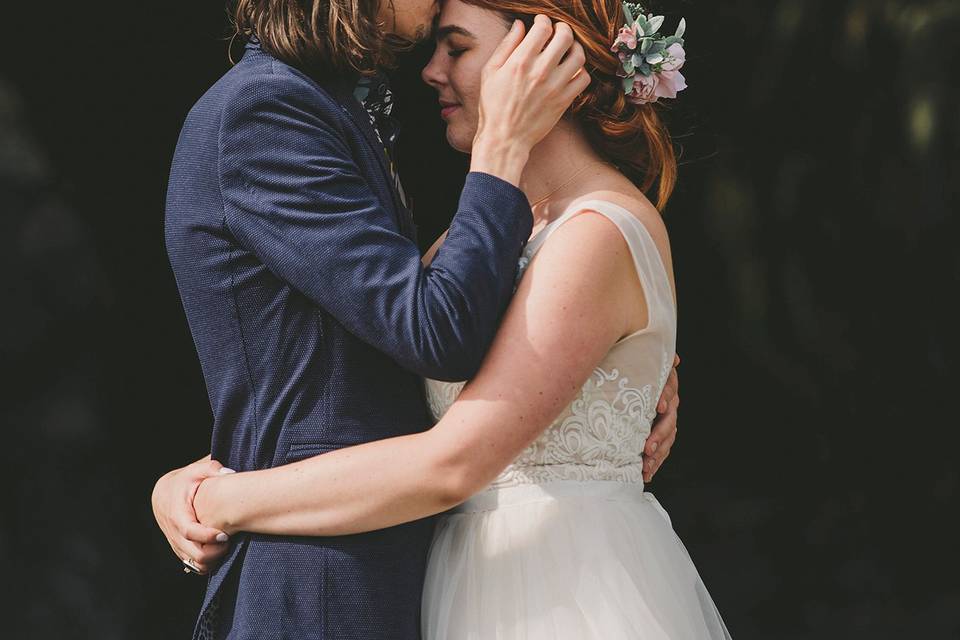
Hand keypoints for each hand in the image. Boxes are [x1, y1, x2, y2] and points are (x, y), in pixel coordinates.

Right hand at [151, 455, 233, 574]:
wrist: (164, 492)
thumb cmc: (184, 480)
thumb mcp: (195, 471)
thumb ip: (211, 469)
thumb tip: (228, 472)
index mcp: (177, 513)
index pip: (189, 531)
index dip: (207, 537)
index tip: (225, 535)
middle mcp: (173, 531)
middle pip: (191, 552)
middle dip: (212, 552)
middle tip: (229, 542)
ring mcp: (174, 541)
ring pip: (192, 562)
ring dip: (210, 560)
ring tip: (225, 548)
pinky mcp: (178, 547)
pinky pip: (191, 563)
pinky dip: (205, 563)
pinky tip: (218, 553)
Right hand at [471, 15, 590, 184]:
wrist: (505, 138)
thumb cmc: (493, 106)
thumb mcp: (490, 72)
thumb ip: (506, 45)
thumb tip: (520, 25)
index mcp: (520, 62)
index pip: (543, 28)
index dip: (544, 20)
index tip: (541, 23)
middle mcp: (540, 72)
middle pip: (565, 37)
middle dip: (563, 29)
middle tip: (558, 32)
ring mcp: (555, 87)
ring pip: (578, 56)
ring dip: (575, 48)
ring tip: (567, 50)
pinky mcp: (564, 101)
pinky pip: (583, 79)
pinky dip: (580, 71)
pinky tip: (570, 71)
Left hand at [644, 354, 679, 482]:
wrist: (635, 382)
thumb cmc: (637, 370)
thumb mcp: (643, 363)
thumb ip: (653, 360)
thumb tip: (676, 358)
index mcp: (666, 388)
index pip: (670, 392)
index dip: (665, 398)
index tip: (659, 406)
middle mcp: (669, 406)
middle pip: (669, 422)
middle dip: (658, 436)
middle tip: (647, 447)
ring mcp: (665, 422)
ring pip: (667, 440)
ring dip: (657, 454)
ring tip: (646, 466)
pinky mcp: (658, 436)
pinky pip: (661, 451)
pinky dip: (654, 463)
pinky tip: (646, 474)